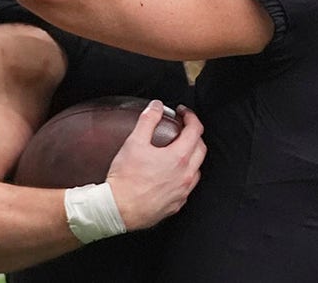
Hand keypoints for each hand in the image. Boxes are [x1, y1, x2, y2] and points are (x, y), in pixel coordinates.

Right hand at [105, 100, 205, 230]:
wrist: (116, 210)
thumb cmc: (125, 179)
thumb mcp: (134, 142)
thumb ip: (148, 120)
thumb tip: (157, 106)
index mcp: (179, 158)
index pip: (196, 130)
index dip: (190, 117)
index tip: (183, 113)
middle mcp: (185, 176)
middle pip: (201, 148)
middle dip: (194, 134)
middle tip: (182, 128)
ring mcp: (182, 192)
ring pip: (196, 169)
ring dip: (191, 156)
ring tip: (177, 150)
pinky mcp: (175, 205)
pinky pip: (187, 187)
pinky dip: (184, 176)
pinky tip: (171, 174)